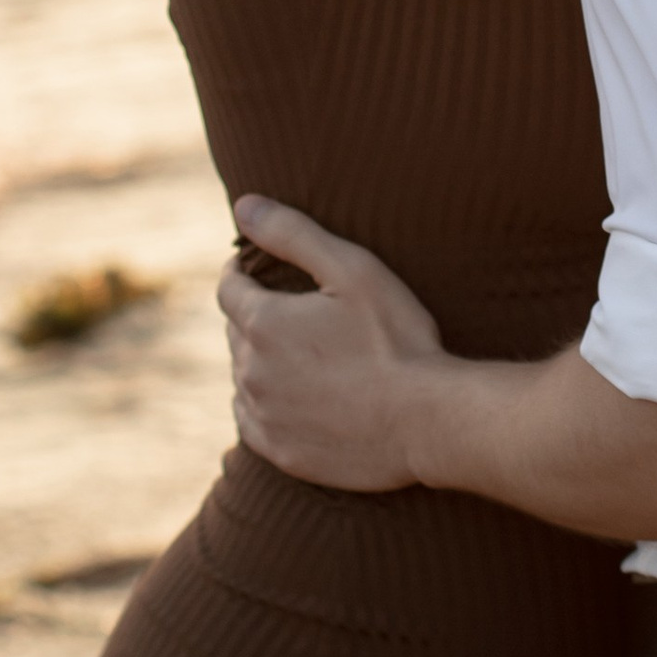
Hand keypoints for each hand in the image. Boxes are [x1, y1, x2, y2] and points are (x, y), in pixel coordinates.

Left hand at [220, 194, 450, 491]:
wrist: (426, 421)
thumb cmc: (397, 340)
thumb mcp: (353, 270)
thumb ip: (293, 233)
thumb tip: (244, 205)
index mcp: (264, 323)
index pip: (229, 289)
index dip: (241, 273)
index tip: (255, 269)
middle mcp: (251, 372)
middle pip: (237, 333)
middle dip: (257, 316)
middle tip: (294, 312)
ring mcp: (264, 416)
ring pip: (244, 378)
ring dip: (262, 362)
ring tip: (301, 355)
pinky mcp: (281, 451)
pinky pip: (253, 421)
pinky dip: (266, 404)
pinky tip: (295, 398)